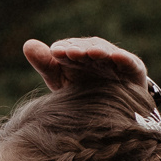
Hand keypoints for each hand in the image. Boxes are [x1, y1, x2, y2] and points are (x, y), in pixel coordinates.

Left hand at [23, 36, 146, 94]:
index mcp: (78, 56)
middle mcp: (96, 55)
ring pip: (107, 52)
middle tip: (70, 53)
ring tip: (91, 53)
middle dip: (79, 49)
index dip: (63, 50)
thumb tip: (27, 44)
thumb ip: (45, 64)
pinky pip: (129, 62)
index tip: (55, 53)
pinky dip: (123, 58)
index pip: (69, 48)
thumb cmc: (83, 94)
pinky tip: (116, 57)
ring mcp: (115, 61)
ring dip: (99, 51)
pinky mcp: (133, 69)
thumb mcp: (60, 81)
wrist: (113, 116)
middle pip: (87, 48)